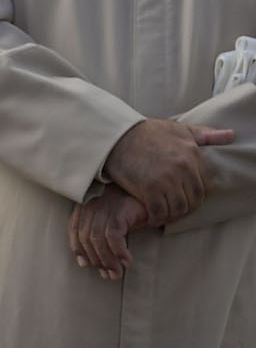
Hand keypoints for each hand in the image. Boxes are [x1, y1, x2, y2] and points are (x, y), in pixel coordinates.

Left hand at [69, 188, 149, 280]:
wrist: (154, 194)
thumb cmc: (131, 208)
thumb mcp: (111, 218)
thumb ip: (98, 233)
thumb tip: (87, 262)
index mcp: (85, 204)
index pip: (75, 229)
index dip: (78, 248)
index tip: (85, 264)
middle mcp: (91, 204)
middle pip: (86, 237)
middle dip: (96, 259)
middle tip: (108, 275)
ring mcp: (104, 206)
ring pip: (98, 239)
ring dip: (108, 261)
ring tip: (117, 274)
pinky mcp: (119, 211)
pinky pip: (114, 236)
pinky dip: (119, 252)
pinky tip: (127, 261)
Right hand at [102, 119, 235, 226]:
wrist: (116, 135)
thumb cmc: (146, 132)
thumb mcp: (179, 129)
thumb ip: (206, 134)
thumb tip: (231, 135)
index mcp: (193, 155)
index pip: (205, 186)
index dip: (195, 194)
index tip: (183, 196)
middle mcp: (183, 169)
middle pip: (193, 200)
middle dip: (184, 207)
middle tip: (172, 209)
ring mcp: (167, 180)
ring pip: (178, 209)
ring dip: (171, 215)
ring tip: (162, 214)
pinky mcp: (149, 189)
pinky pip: (160, 212)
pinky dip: (156, 218)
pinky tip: (151, 217)